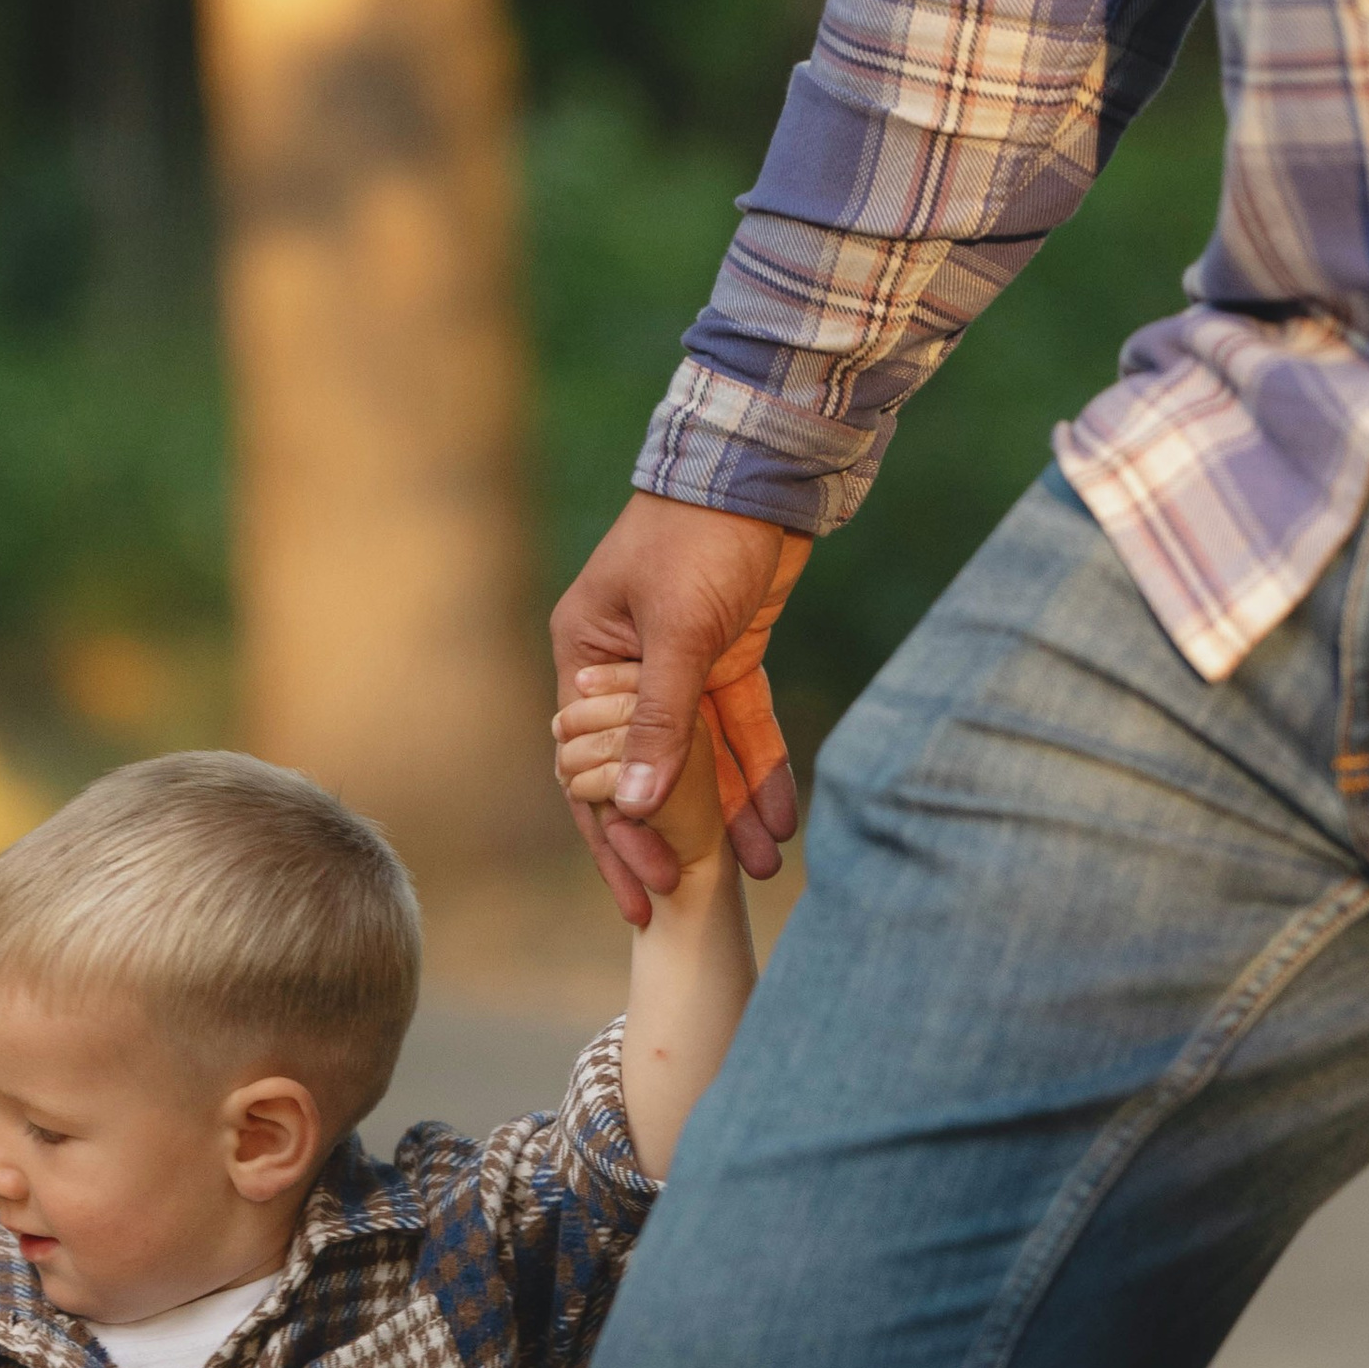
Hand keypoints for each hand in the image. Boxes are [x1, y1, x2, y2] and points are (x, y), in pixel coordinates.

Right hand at [548, 493, 809, 919]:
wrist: (763, 468)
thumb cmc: (699, 535)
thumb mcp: (677, 633)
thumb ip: (658, 721)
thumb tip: (632, 806)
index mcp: (585, 657)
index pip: (588, 767)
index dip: (614, 838)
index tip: (640, 894)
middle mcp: (625, 668)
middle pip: (643, 772)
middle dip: (671, 838)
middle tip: (687, 899)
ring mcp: (680, 664)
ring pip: (702, 756)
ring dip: (728, 812)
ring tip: (758, 870)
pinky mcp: (731, 655)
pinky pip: (743, 727)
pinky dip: (762, 768)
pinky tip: (783, 820)